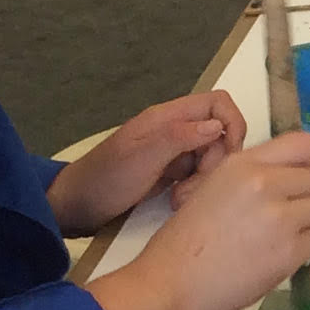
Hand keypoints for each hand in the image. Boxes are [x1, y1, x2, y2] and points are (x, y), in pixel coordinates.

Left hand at [47, 93, 249, 233]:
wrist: (76, 206)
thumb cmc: (104, 179)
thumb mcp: (141, 158)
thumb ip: (179, 137)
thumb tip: (217, 126)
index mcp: (167, 117)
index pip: (218, 104)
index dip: (232, 124)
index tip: (227, 155)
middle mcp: (175, 130)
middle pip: (220, 134)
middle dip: (216, 162)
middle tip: (194, 186)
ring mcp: (174, 151)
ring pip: (212, 157)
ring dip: (205, 180)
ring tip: (180, 198)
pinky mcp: (172, 171)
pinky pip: (199, 174)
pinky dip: (196, 188)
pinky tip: (176, 201)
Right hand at [89, 132, 309, 309]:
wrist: (170, 282)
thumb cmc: (184, 239)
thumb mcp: (213, 186)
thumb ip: (253, 176)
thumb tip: (291, 176)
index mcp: (244, 164)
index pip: (304, 143)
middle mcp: (265, 183)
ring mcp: (279, 217)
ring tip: (302, 229)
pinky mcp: (288, 251)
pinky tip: (294, 248)